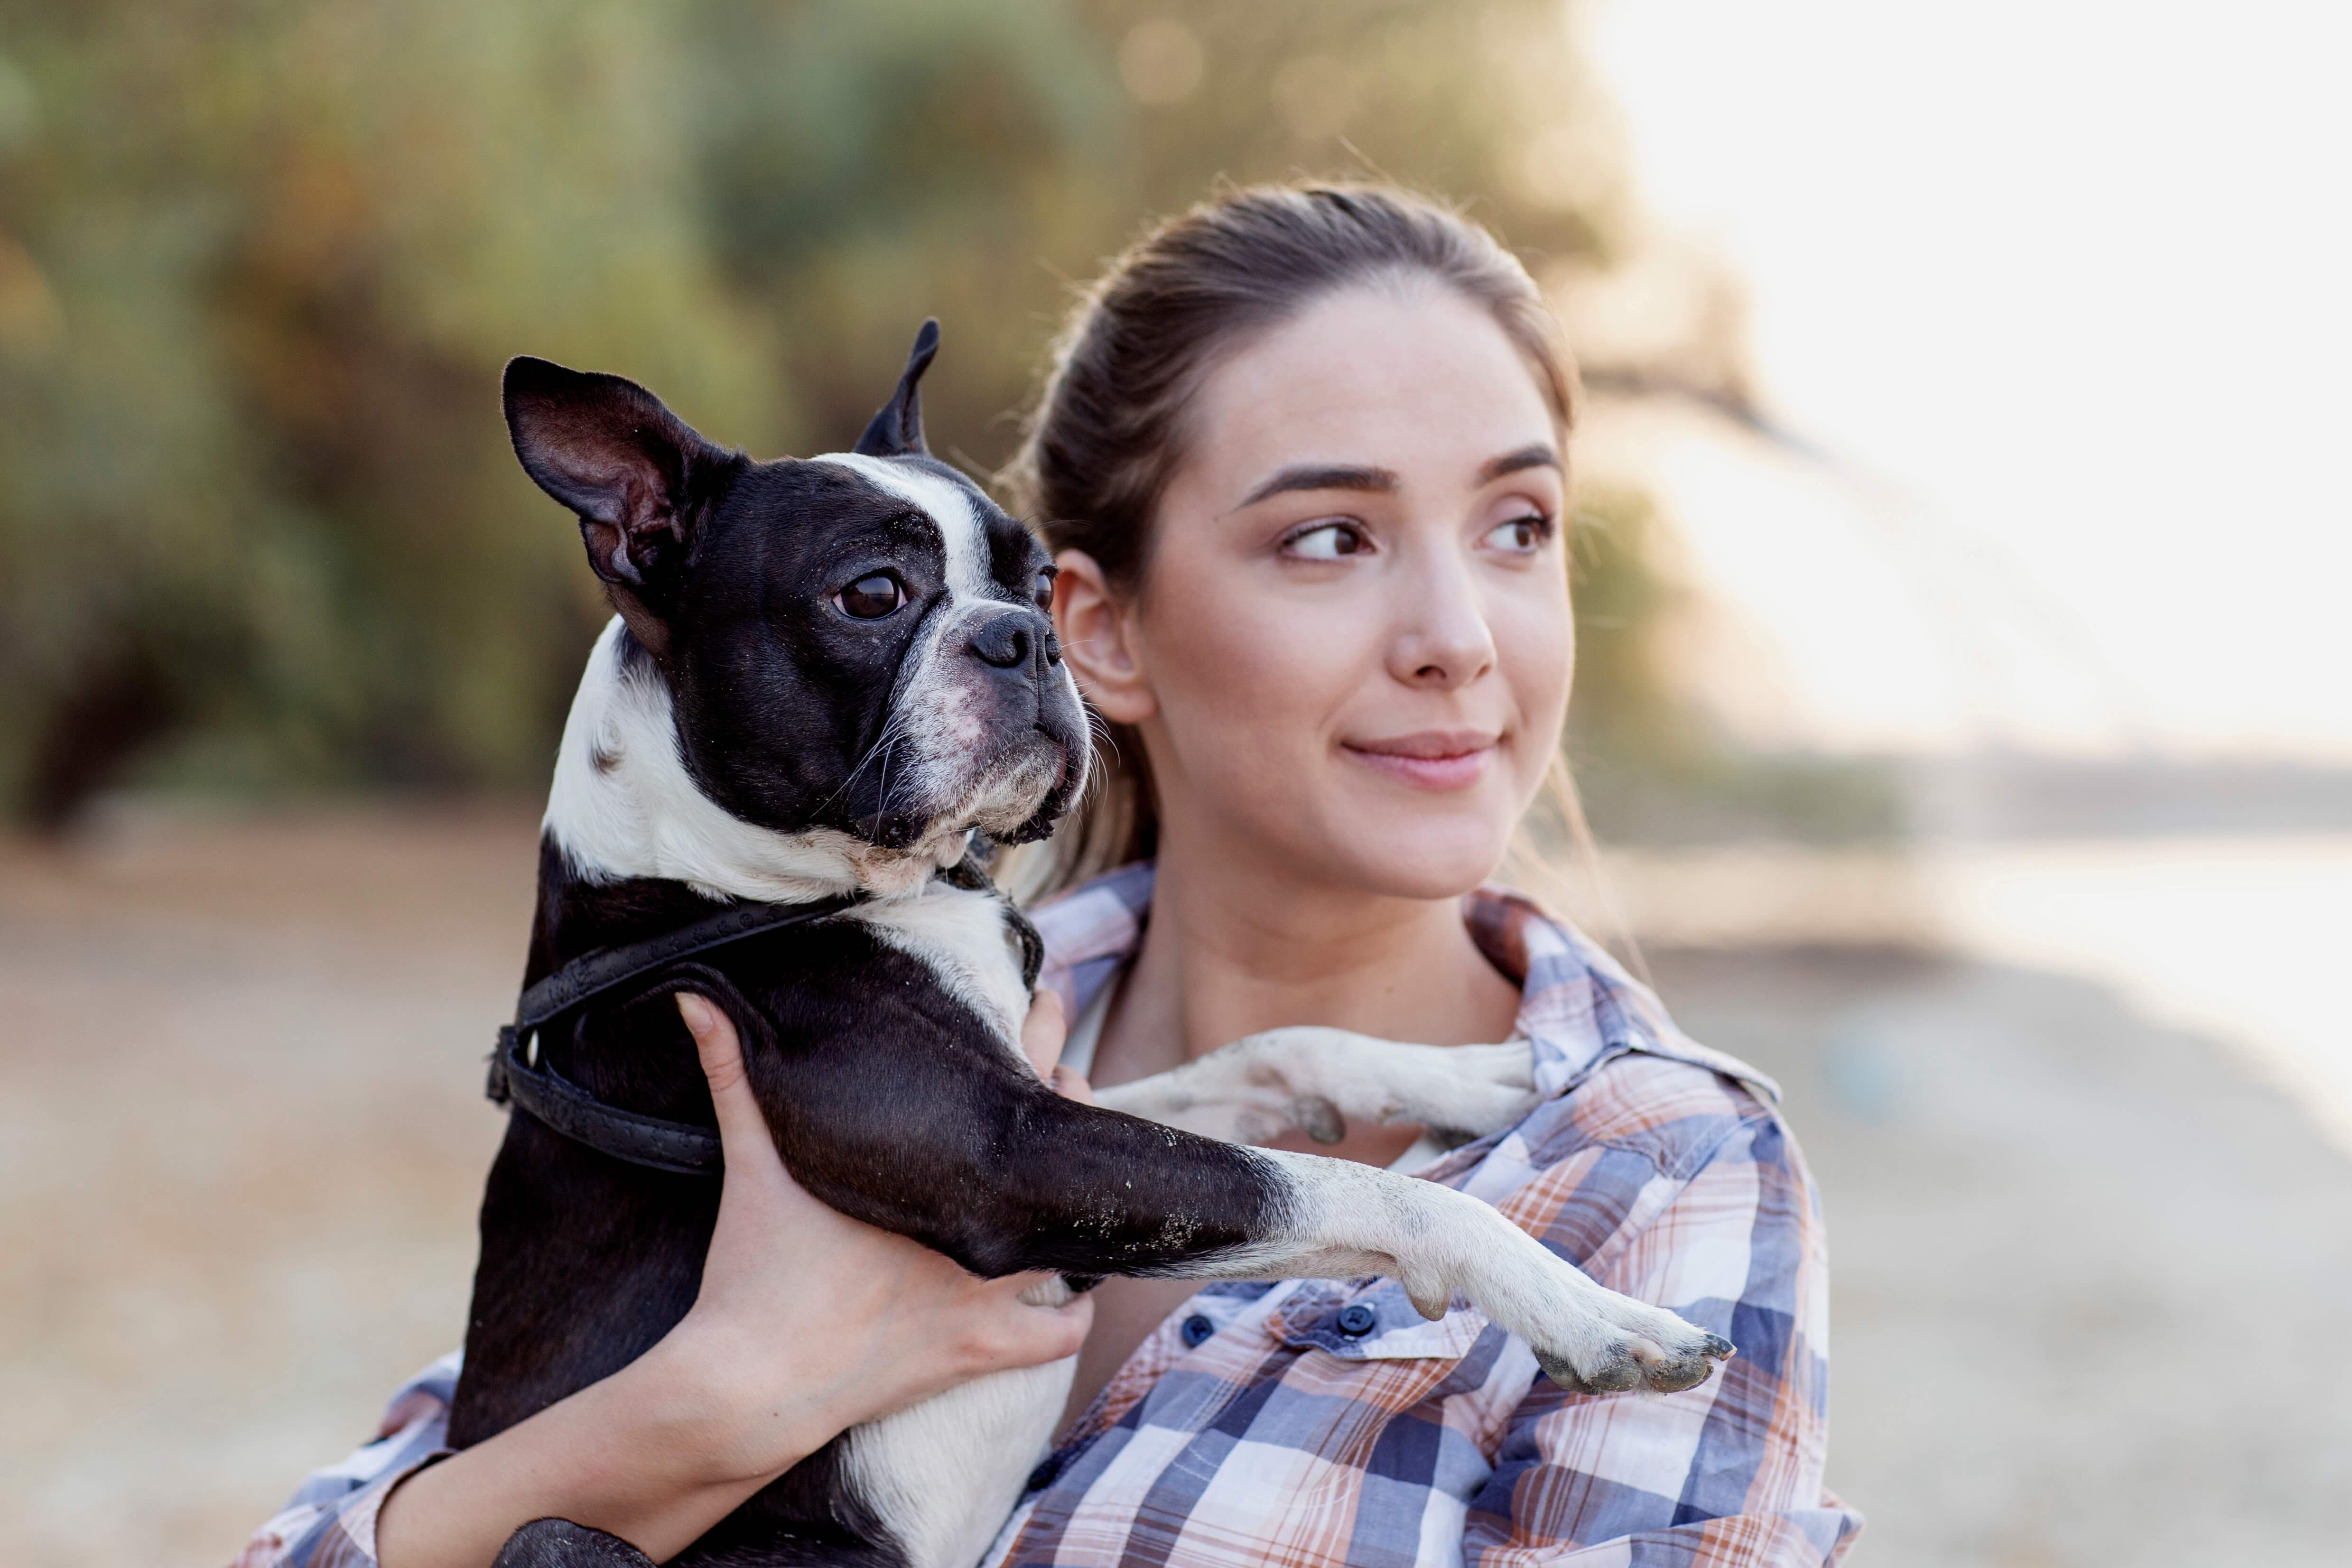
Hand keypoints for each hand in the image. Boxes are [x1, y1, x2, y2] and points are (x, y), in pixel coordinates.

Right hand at [377, 989, 1091, 1567]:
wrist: (751, 1381)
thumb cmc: (754, 1266)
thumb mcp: (749, 1158)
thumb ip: (730, 1069)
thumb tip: (694, 994)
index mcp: (931, 1166)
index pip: (1013, 1074)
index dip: (1042, 1030)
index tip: (1049, 1004)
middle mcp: (973, 1226)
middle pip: (1059, 1147)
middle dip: (1067, 1107)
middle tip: (1065, 1085)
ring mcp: (985, 1293)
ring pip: (1075, 1240)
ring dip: (1080, 1208)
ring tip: (1076, 1181)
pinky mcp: (980, 1352)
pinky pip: (1060, 1335)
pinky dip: (1075, 1313)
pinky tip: (1076, 1292)